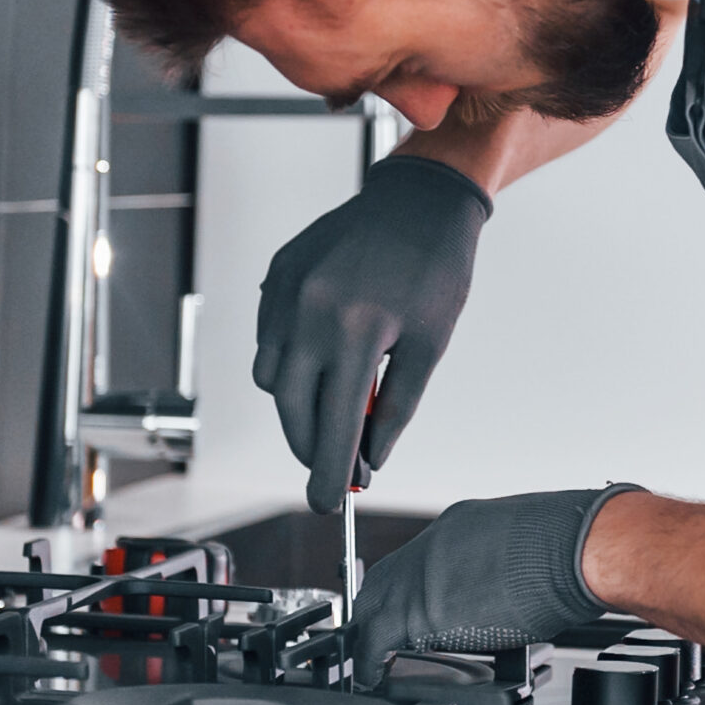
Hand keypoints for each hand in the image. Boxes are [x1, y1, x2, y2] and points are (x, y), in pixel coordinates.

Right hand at [253, 155, 491, 512]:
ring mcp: (285, 291)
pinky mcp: (276, 275)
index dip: (330, 472)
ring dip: (296, 406)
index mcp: (357, 330)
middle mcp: (310, 311)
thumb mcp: (430, 345)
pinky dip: (289, 364)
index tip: (329, 505)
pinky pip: (269, 339)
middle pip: (291, 408)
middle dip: (310, 446)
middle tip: (334, 467)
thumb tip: (369, 460)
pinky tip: (323, 359)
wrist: (418, 199)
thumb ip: (396, 408)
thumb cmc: (435, 272)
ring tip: (337, 406)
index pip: (334, 424)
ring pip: (271, 377)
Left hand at [355, 486, 642, 665]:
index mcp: (460, 525)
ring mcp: (423, 575)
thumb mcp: (529, 543)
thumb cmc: (574, 546)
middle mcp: (433, 546)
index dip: (408, 589)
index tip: (411, 608)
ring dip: (373, 634)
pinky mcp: (422, 611)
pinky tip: (373, 675)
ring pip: (372, 606)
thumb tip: (512, 588)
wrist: (578, 550)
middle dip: (379, 611)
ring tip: (378, 661)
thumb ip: (506, 565)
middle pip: (384, 580)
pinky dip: (371, 660)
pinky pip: (376, 639)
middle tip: (384, 640)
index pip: (416, 562)